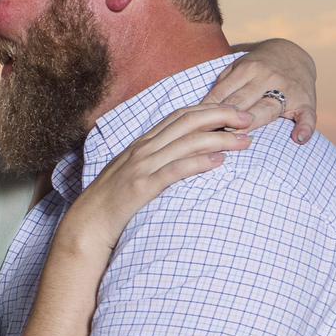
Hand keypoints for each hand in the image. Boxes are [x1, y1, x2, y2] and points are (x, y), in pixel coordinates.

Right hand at [60, 103, 251, 254]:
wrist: (86, 226)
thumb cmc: (112, 204)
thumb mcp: (134, 175)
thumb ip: (156, 162)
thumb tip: (184, 157)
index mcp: (142, 144)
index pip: (180, 116)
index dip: (210, 109)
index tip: (236, 112)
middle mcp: (142, 150)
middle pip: (187, 121)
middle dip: (222, 115)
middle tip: (249, 119)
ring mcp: (141, 167)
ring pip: (186, 142)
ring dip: (220, 139)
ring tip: (244, 142)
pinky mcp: (141, 187)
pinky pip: (174, 170)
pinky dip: (198, 163)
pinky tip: (218, 162)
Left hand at [209, 38, 317, 143]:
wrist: (293, 54)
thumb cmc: (256, 68)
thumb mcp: (237, 68)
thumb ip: (222, 87)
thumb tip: (200, 110)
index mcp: (247, 69)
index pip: (224, 94)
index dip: (209, 112)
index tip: (196, 128)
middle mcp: (267, 77)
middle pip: (243, 102)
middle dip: (227, 119)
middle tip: (212, 137)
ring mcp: (288, 89)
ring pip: (268, 108)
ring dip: (254, 122)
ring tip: (240, 140)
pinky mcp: (306, 101)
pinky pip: (307, 115)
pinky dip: (305, 126)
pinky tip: (298, 138)